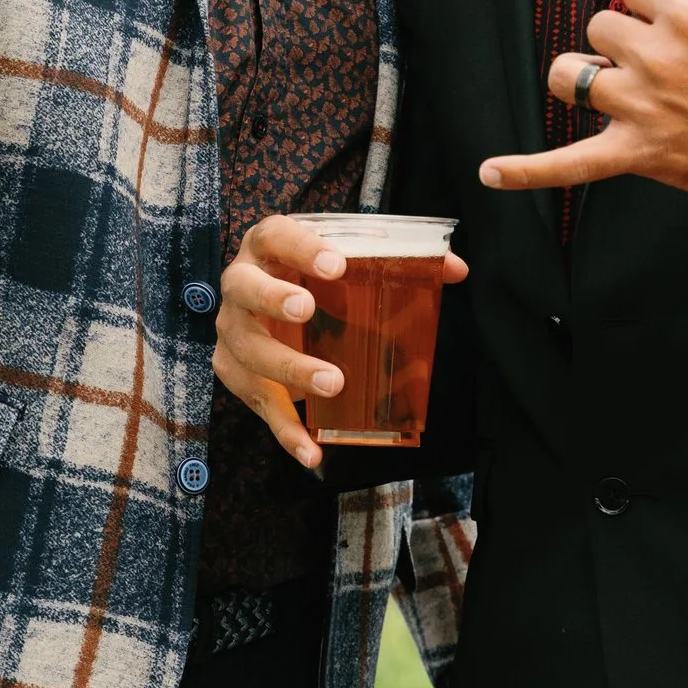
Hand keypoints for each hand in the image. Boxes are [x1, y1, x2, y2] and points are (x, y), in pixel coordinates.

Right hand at [213, 215, 469, 468]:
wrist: (271, 294)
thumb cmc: (315, 272)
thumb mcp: (348, 256)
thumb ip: (399, 258)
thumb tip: (455, 270)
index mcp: (269, 243)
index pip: (278, 235)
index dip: (302, 247)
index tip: (336, 264)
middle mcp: (240, 282)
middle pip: (244, 289)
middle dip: (273, 299)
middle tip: (307, 309)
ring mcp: (232, 328)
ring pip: (246, 349)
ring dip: (288, 369)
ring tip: (332, 383)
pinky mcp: (234, 369)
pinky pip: (255, 400)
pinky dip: (283, 429)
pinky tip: (312, 451)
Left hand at [486, 0, 687, 227]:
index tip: (685, 19)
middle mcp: (659, 59)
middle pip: (600, 26)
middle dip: (624, 37)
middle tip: (667, 57)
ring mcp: (644, 109)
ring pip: (571, 76)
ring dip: (586, 74)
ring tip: (615, 80)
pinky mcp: (640, 153)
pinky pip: (571, 164)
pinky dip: (529, 170)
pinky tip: (492, 171)